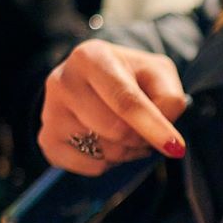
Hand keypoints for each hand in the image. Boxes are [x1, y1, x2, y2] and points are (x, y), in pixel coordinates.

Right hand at [39, 39, 189, 175]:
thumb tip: (164, 134)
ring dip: (128, 152)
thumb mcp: (159, 74)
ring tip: (129, 134)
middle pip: (115, 130)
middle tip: (147, 130)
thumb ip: (169, 98)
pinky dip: (108, 163)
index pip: (125, 100)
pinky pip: (89, 166)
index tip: (175, 146)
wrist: (99, 79)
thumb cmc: (133, 76)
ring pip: (103, 151)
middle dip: (141, 138)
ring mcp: (50, 111)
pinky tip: (109, 143)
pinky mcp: (47, 139)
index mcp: (92, 57)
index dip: (152, 126)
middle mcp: (63, 80)